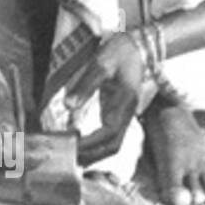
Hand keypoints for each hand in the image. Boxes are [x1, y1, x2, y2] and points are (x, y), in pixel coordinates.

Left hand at [65, 32, 144, 165]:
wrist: (138, 47)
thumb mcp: (102, 63)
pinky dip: (95, 147)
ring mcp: (124, 116)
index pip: (108, 131)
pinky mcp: (119, 115)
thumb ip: (86, 85)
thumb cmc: (120, 52)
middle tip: (66, 156)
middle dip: (90, 155)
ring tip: (71, 156)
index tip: (71, 144)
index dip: (90, 142)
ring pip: (112, 145)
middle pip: (112, 146)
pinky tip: (80, 147)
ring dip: (93, 155)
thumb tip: (69, 106)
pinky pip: (110, 139)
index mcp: (125, 101)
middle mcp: (127, 113)